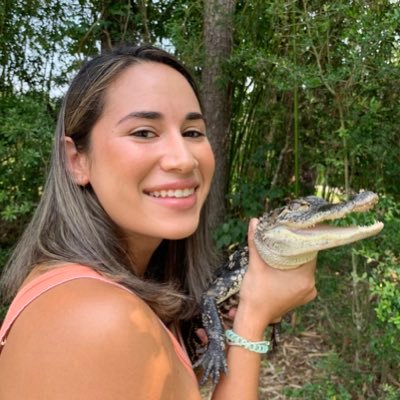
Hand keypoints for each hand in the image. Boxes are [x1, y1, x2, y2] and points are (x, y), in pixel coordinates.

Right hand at [234, 218, 316, 336]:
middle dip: (298, 247)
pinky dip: (295, 270)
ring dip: (296, 259)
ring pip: (304, 268)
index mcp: (304, 277)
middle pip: (308, 259)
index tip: (298, 228)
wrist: (252, 318)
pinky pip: (302, 278)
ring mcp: (307, 293)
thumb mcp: (255, 265)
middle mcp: (311, 285)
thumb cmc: (255, 293)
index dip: (305, 238)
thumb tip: (254, 221)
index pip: (311, 250)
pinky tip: (284, 264)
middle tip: (288, 234)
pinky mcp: (302, 298)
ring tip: (284, 247)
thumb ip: (255, 242)